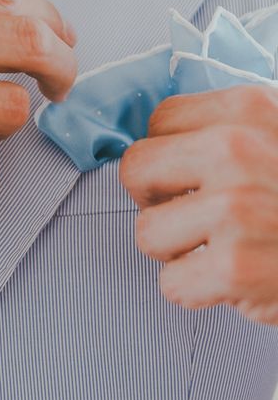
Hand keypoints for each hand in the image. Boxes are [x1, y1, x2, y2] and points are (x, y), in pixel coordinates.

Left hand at [120, 85, 277, 324]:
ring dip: (179, 250)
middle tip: (198, 214)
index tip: (197, 177)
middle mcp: (237, 149)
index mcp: (247, 108)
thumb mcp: (276, 135)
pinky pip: (171, 283)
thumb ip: (225, 128)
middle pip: (134, 170)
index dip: (171, 156)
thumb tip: (154, 140)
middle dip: (158, 199)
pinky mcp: (237, 266)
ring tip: (223, 247)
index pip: (157, 123)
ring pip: (146, 232)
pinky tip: (233, 280)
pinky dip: (198, 291)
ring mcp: (237, 207)